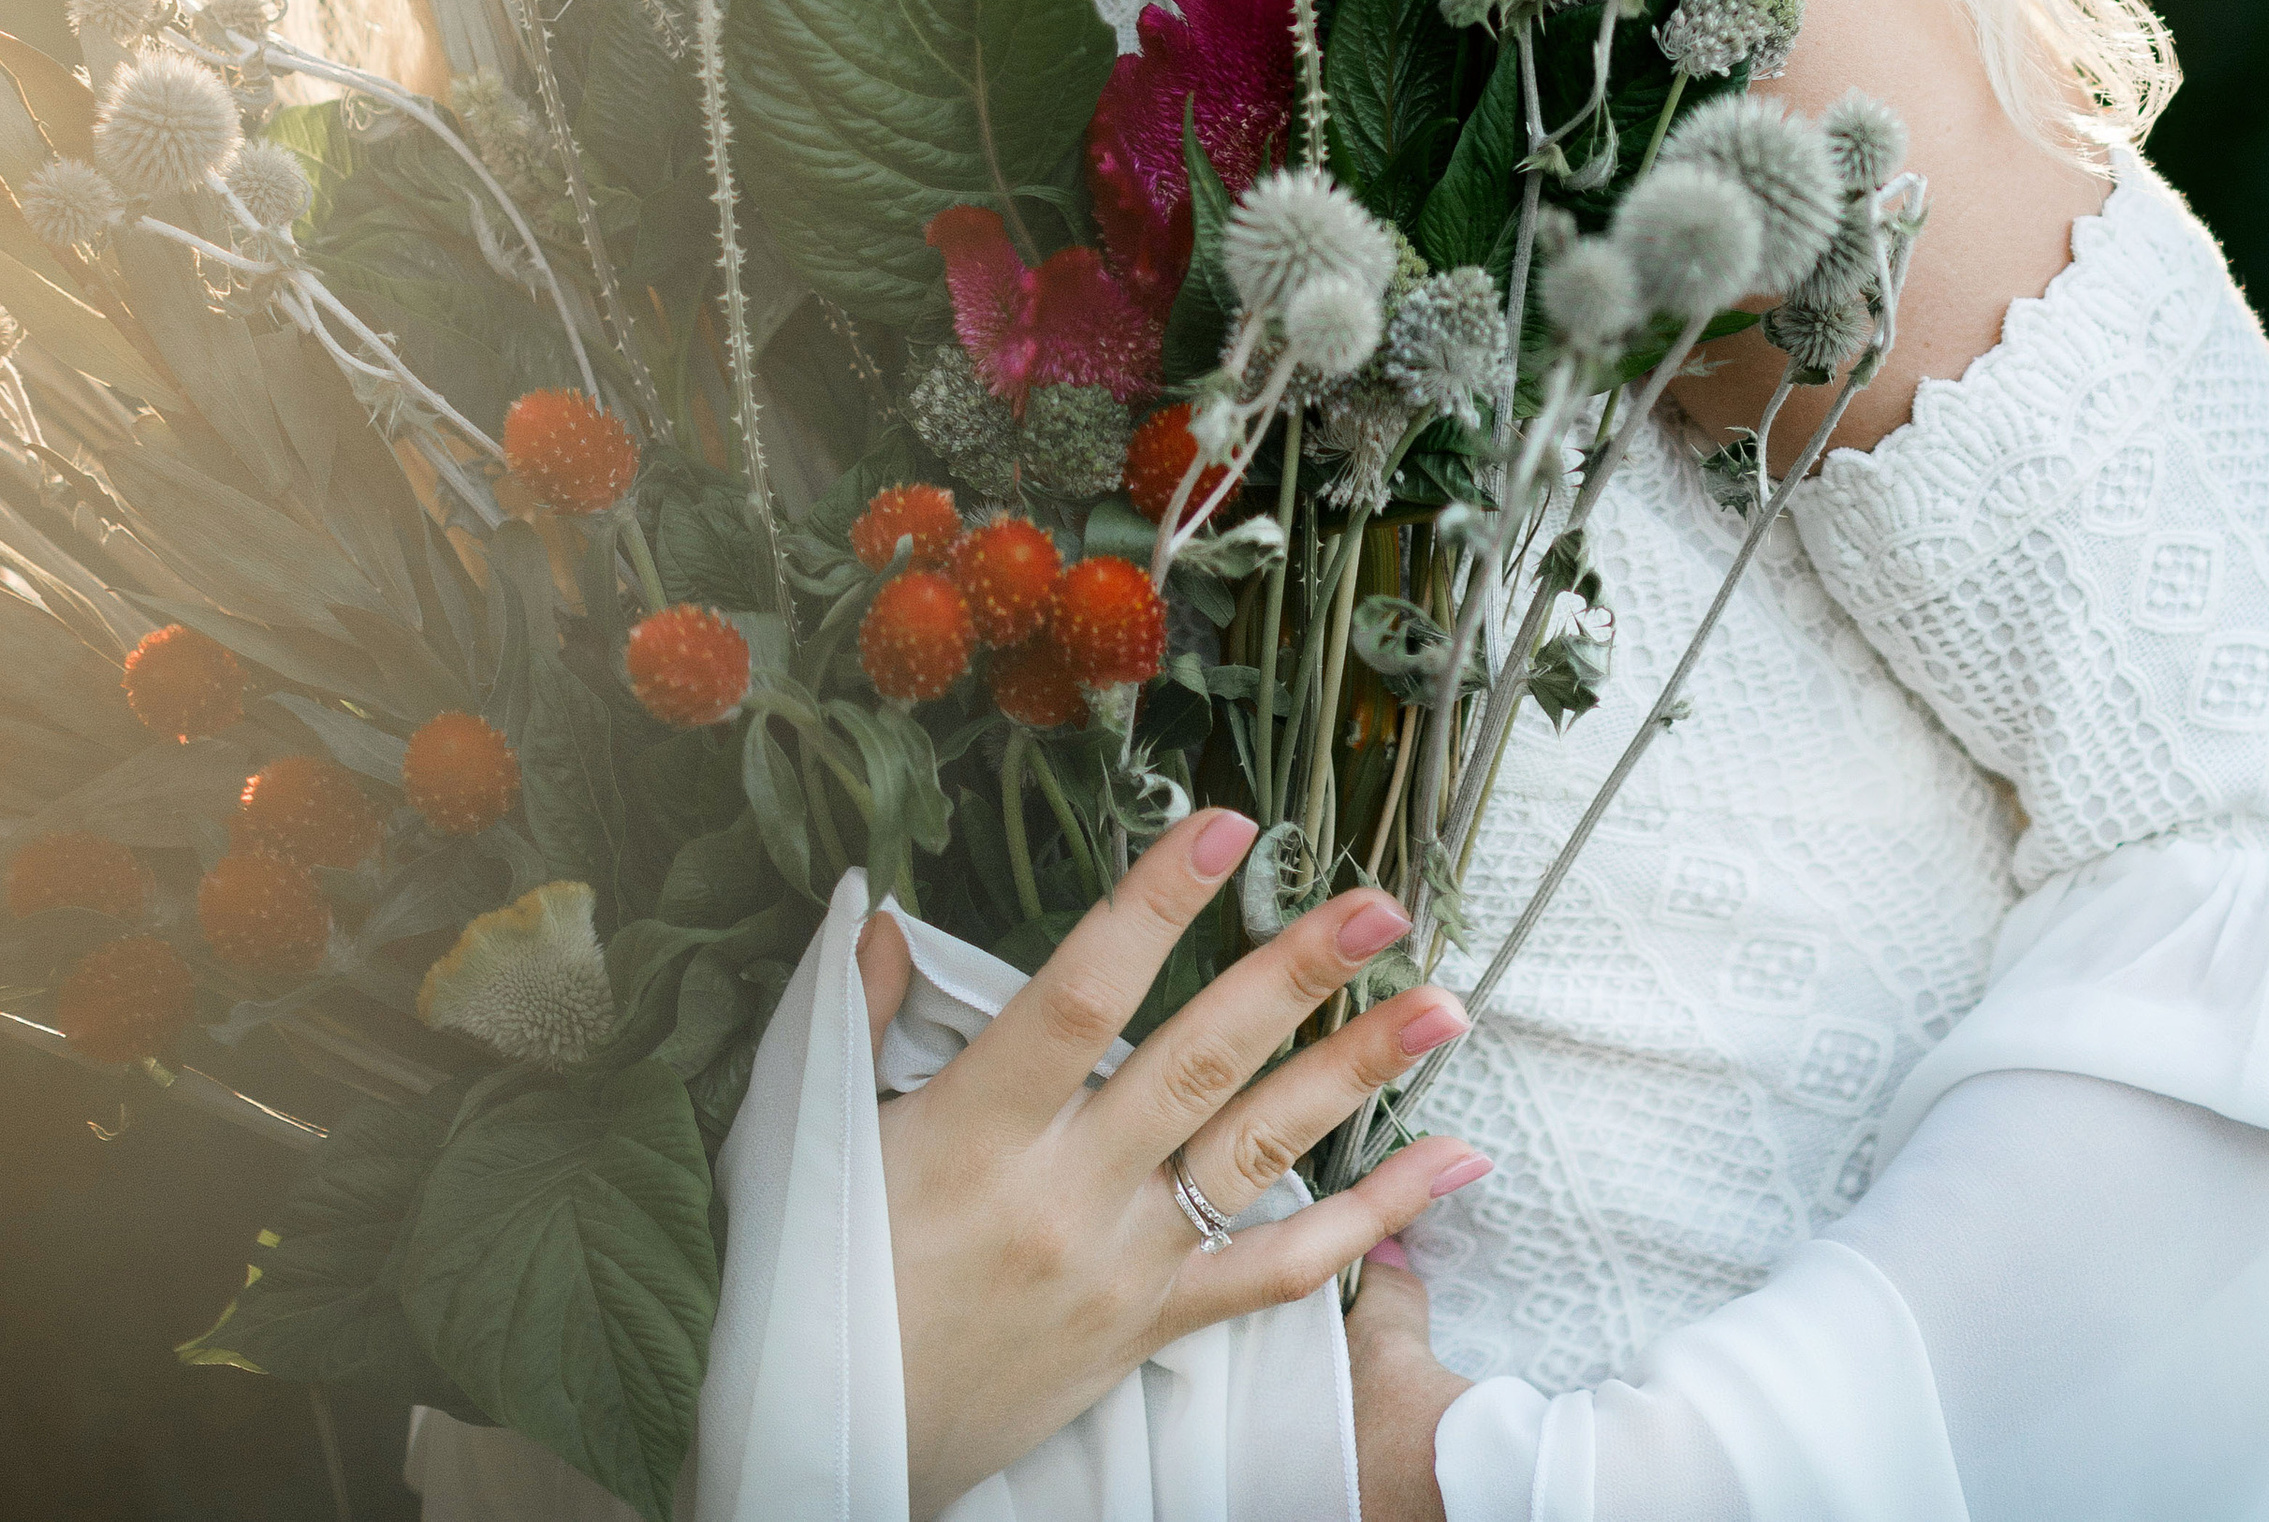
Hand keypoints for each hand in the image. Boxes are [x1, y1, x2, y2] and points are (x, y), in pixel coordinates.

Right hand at [852, 809, 1491, 1519]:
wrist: (828, 1447)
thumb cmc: (814, 1280)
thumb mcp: (815, 1140)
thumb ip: (860, 1015)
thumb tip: (878, 908)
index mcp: (976, 1133)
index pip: (1076, 995)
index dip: (1152, 906)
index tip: (1222, 826)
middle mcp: (1065, 1197)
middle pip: (1198, 1065)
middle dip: (1296, 975)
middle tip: (1379, 903)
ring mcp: (1122, 1266)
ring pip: (1258, 1157)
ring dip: (1357, 1074)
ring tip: (1442, 1007)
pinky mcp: (1153, 1324)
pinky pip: (1280, 1271)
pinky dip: (1375, 1216)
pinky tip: (1448, 1161)